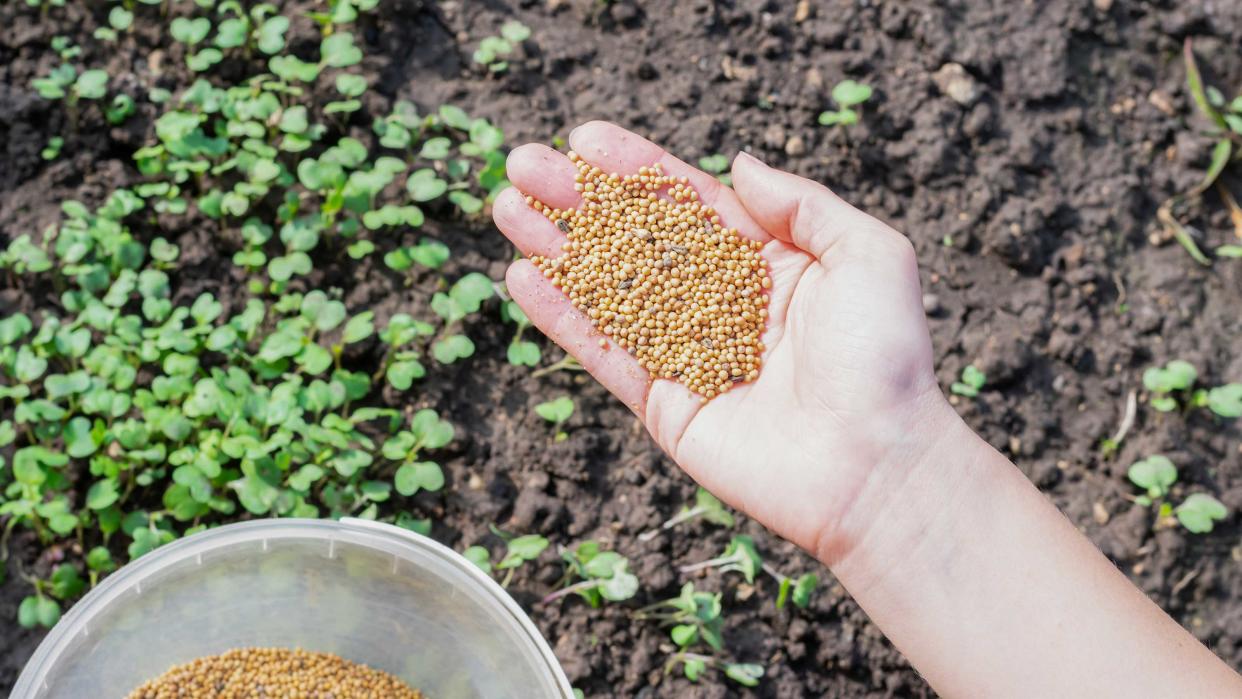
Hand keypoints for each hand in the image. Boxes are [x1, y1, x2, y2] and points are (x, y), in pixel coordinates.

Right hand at [493, 121, 948, 562]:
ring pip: (609, 290)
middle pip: (636, 240)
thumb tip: (738, 164)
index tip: (585, 140)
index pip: (690, 204)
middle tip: (525, 164)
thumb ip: (801, 204)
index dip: (636, 170)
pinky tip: (523, 276)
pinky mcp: (665, 405)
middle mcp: (722, 303)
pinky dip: (563, 316)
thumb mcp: (867, 254)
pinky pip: (605, 351)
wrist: (875, 466)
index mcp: (768, 263)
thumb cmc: (883, 358)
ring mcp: (689, 354)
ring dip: (556, 249)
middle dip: (580, 201)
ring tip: (506, 206)